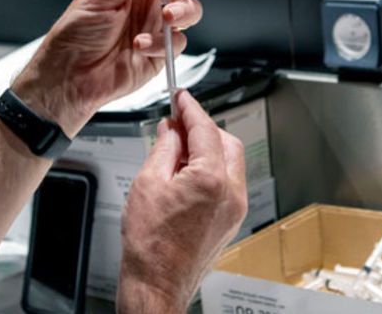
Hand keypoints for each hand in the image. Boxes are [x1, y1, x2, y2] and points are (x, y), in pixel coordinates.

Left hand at [12, 0, 215, 134]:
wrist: (70, 77)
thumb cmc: (75, 35)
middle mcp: (148, 1)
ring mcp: (156, 26)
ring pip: (190, 10)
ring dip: (183, 10)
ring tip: (167, 16)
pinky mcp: (161, 52)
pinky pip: (178, 42)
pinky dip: (162, 43)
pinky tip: (140, 45)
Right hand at [116, 91, 247, 313]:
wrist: (157, 284)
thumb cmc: (151, 245)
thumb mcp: (147, 183)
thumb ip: (163, 149)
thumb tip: (171, 131)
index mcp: (212, 179)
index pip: (205, 129)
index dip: (190, 108)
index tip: (181, 98)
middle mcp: (231, 193)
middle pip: (225, 141)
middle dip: (202, 128)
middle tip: (176, 123)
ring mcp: (235, 208)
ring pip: (229, 161)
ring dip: (206, 149)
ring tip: (175, 151)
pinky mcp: (231, 220)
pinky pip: (227, 182)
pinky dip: (210, 170)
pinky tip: (185, 173)